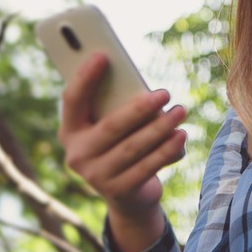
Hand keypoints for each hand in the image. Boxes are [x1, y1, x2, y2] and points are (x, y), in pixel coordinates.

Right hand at [58, 52, 186, 251]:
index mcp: (70, 131)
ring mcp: (96, 176)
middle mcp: (77, 155)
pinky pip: (147, 166)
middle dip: (140, 108)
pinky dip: (167, 149)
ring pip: (133, 147)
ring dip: (161, 127)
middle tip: (164, 93)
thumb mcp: (115, 126)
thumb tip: (149, 93)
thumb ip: (120, 107)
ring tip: (181, 111)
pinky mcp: (118, 191)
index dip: (85, 78)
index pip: (71, 101)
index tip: (102, 55)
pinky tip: (181, 135)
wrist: (129, 196)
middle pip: (111, 127)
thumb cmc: (123, 145)